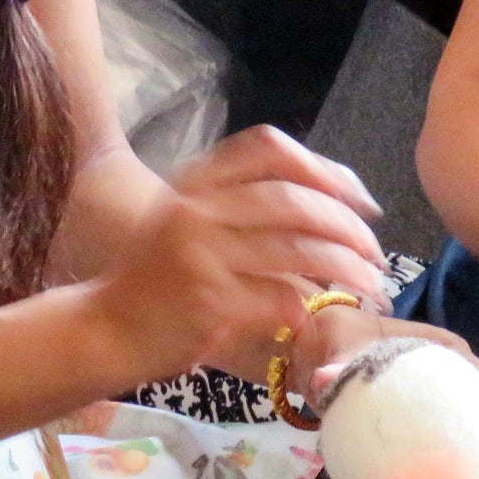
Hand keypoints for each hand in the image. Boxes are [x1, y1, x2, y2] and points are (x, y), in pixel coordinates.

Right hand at [87, 126, 387, 384]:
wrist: (103, 331)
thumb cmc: (156, 280)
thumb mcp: (189, 222)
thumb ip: (244, 205)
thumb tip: (329, 201)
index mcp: (196, 181)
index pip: (268, 147)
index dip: (324, 167)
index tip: (360, 198)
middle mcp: (197, 209)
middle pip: (293, 199)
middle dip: (347, 225)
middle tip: (376, 252)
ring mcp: (201, 255)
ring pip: (297, 250)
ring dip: (346, 270)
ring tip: (373, 287)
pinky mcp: (209, 303)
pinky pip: (280, 297)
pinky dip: (311, 305)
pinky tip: (325, 314)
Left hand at [296, 304, 478, 449]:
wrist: (325, 350)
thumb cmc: (341, 340)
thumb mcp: (336, 347)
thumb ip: (333, 363)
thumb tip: (324, 378)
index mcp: (442, 350)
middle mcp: (450, 376)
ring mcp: (440, 402)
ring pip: (472, 436)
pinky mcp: (425, 425)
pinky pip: (441, 451)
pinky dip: (448, 476)